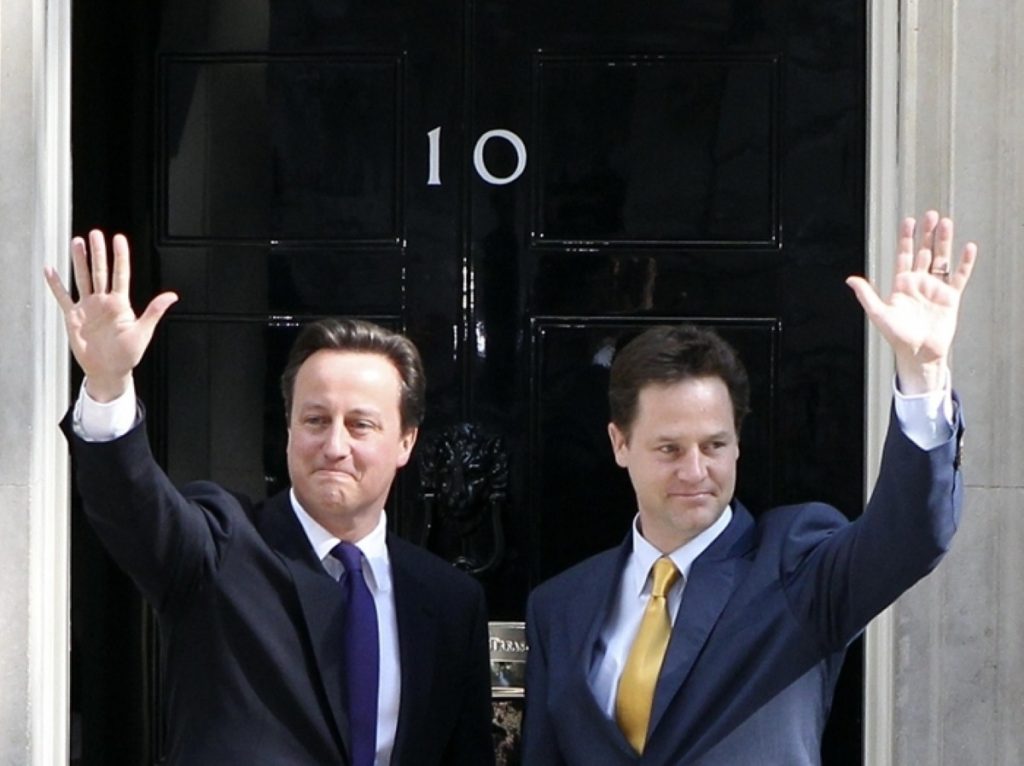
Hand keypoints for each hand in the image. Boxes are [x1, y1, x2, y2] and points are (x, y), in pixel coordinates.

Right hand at [44, 230, 177, 401]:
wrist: (108, 371)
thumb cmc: (127, 355)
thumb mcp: (143, 332)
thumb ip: (154, 312)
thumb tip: (172, 296)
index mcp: (121, 304)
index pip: (121, 274)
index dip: (120, 256)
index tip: (118, 238)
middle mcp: (104, 301)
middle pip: (100, 271)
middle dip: (98, 253)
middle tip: (95, 234)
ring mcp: (88, 307)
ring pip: (83, 279)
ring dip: (79, 261)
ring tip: (77, 242)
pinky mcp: (74, 317)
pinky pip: (63, 297)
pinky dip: (56, 284)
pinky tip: (50, 269)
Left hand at [846, 211, 977, 393]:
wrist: (918, 353)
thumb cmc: (897, 336)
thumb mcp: (879, 314)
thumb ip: (866, 295)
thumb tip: (850, 279)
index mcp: (901, 283)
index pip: (904, 255)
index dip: (906, 238)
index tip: (908, 221)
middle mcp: (919, 282)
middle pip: (924, 252)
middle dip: (926, 234)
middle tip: (930, 215)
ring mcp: (935, 288)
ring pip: (941, 259)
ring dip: (944, 242)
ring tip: (946, 223)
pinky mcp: (951, 297)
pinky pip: (959, 276)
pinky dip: (964, 262)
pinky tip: (968, 248)